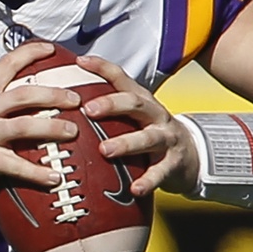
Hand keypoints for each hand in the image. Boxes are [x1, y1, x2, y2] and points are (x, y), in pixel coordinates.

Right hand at [0, 40, 81, 197]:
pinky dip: (38, 172)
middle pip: (23, 95)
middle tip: (75, 99)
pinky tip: (55, 176)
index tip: (50, 49)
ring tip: (72, 131)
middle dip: (53, 94)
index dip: (30, 53)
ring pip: (24, 126)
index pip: (6, 65)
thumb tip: (26, 93)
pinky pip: (17, 165)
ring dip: (52, 128)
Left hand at [74, 54, 198, 196]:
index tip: (80, 62)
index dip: (102, 67)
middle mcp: (155, 115)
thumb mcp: (132, 116)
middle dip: (112, 104)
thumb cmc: (150, 133)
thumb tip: (62, 102)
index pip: (121, 78)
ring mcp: (166, 138)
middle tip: (88, 110)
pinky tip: (134, 189)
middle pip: (136, 103)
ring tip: (105, 150)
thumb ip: (106, 109)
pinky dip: (147, 181)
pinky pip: (160, 173)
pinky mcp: (173, 163)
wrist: (190, 155)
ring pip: (148, 138)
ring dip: (126, 143)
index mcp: (141, 101)